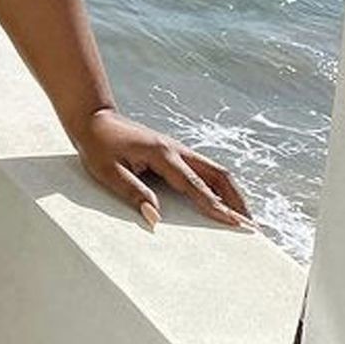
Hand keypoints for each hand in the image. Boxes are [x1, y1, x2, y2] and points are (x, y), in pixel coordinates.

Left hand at [68, 106, 255, 232]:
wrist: (94, 119)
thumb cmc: (98, 145)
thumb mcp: (107, 172)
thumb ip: (132, 192)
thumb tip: (155, 218)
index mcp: (162, 154)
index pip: (195, 186)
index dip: (216, 207)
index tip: (235, 224)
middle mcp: (176, 149)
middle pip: (218, 174)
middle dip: (237, 200)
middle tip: (250, 225)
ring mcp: (178, 149)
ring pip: (215, 171)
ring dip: (232, 192)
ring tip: (244, 216)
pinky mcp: (175, 152)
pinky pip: (204, 170)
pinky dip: (219, 186)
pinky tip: (223, 200)